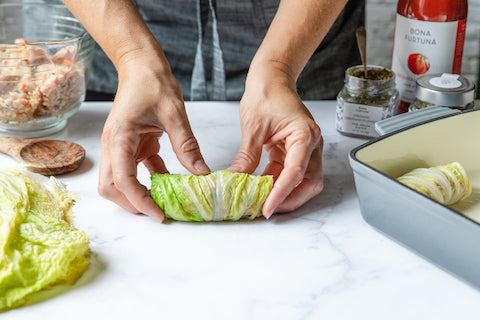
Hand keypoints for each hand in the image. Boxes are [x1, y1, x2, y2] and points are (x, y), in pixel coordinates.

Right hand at [98, 61, 209, 221]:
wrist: (142, 65)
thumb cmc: (153, 82)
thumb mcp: (174, 114)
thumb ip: (187, 145)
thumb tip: (201, 173)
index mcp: (120, 138)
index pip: (122, 180)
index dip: (139, 201)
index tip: (158, 214)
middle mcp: (114, 145)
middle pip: (111, 187)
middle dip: (130, 204)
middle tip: (158, 212)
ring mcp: (121, 147)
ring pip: (120, 182)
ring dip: (138, 194)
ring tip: (164, 202)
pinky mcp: (132, 145)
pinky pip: (138, 170)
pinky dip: (151, 180)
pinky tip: (170, 182)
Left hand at [229, 65, 323, 218]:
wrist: (271, 79)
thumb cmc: (266, 94)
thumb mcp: (253, 128)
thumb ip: (247, 157)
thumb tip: (235, 181)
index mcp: (305, 135)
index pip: (296, 171)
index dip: (282, 193)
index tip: (267, 208)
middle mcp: (311, 144)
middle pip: (309, 182)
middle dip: (290, 200)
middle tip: (268, 211)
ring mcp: (305, 149)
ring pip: (302, 181)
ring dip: (285, 194)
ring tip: (263, 203)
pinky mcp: (295, 152)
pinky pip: (290, 174)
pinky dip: (277, 184)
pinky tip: (261, 190)